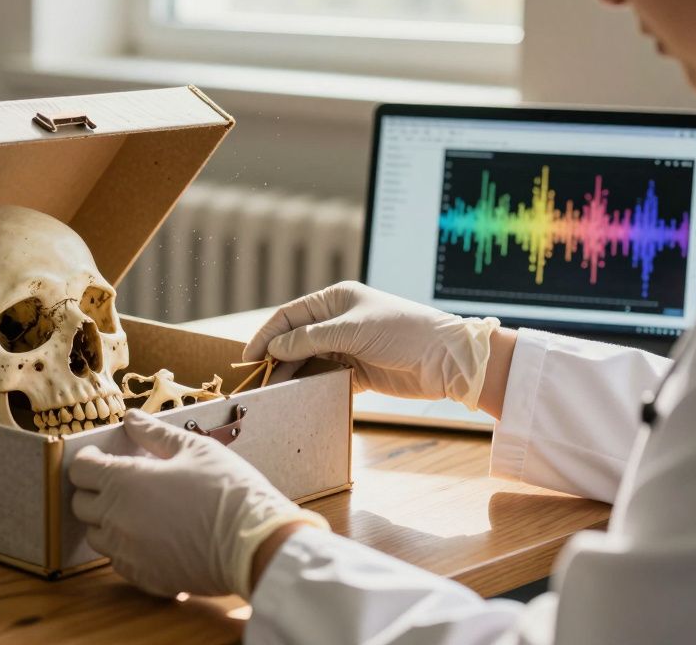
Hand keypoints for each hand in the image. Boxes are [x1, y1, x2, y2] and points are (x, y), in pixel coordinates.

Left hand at [69, 409, 327, 598]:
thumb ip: (155, 433)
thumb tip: (131, 418)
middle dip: (94, 489)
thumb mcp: (194, 448)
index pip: (80, 470)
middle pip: (81, 504)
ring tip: (136, 509)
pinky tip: (151, 536)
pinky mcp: (143, 577)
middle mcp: (117, 519)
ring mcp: (128, 552)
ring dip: (107, 520)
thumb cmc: (227, 489)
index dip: (89, 460)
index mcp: (124, 482)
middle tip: (120, 481)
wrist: (256, 543)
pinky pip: (118, 560)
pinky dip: (126, 547)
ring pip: (96, 535)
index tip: (102, 457)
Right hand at [242, 281, 499, 409]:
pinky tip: (295, 396)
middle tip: (254, 380)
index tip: (248, 357)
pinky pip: (324, 377)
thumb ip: (310, 338)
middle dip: (274, 357)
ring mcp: (347, 346)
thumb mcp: (352, 330)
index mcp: (335, 299)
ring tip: (270, 392)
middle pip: (295, 339)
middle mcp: (338, 321)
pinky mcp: (357, 372)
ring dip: (290, 374)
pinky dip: (310, 385)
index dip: (266, 335)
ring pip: (307, 360)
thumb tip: (275, 348)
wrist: (447, 360)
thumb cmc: (403, 331)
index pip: (289, 316)